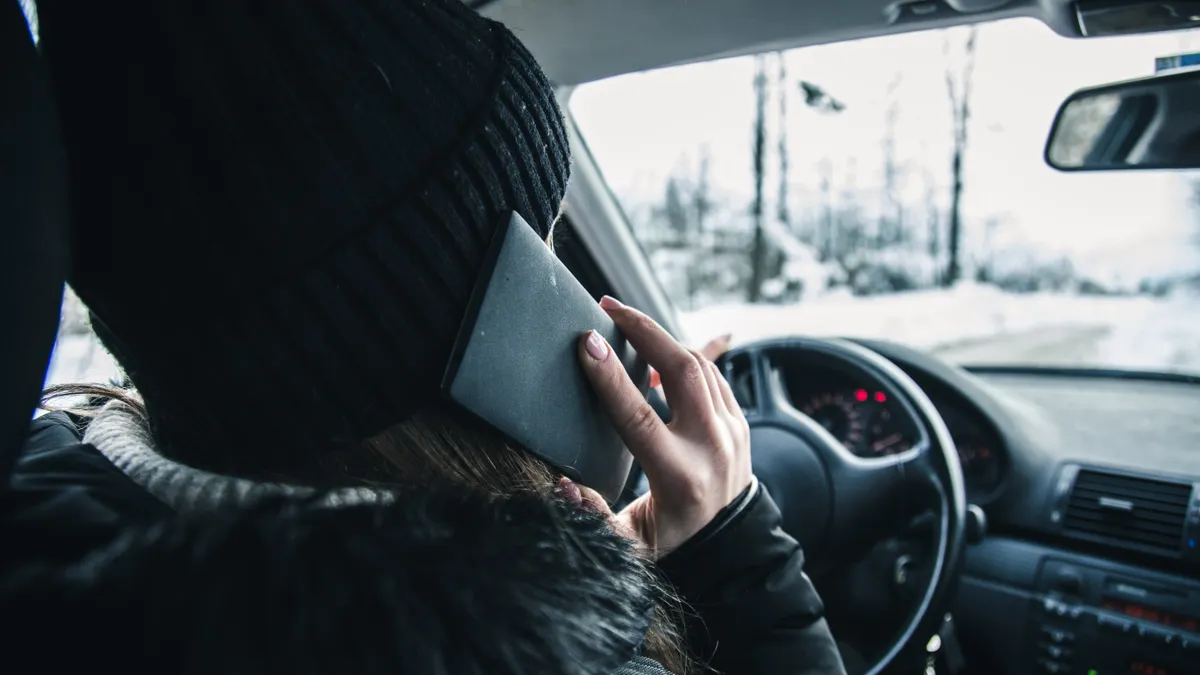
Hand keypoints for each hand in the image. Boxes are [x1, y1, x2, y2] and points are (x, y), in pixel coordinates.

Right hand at [573, 296, 751, 556]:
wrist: (733, 551)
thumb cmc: (673, 545)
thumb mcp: (627, 545)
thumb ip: (591, 516)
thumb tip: (561, 484)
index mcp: (680, 478)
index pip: (640, 417)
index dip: (610, 377)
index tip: (587, 343)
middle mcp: (711, 449)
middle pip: (683, 371)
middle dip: (645, 331)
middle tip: (609, 306)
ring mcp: (732, 433)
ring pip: (701, 365)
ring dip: (663, 337)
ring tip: (627, 322)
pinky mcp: (739, 423)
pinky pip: (712, 375)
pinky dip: (684, 356)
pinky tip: (658, 354)